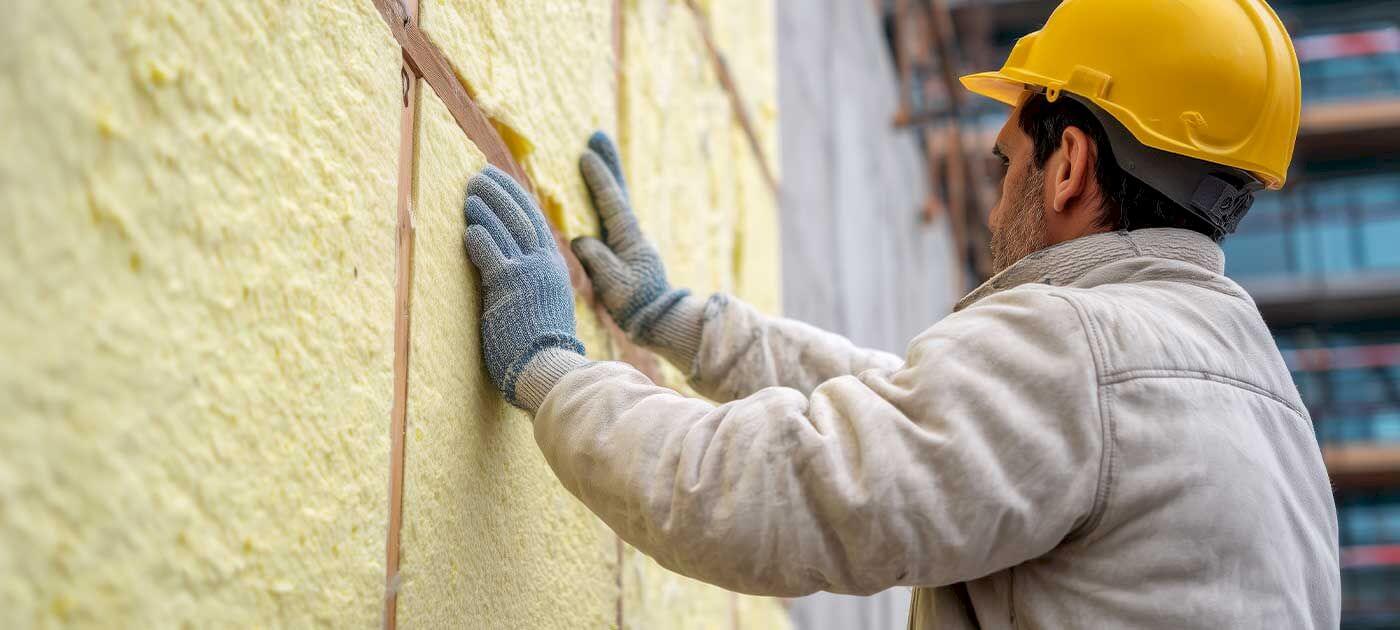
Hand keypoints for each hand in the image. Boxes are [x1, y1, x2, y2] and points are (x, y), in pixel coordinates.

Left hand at [463, 165, 584, 409]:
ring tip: (469, 192)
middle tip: (480, 175)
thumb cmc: (541, 348)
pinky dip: (479, 236)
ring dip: (485, 206)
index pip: (535, 222)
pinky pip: (491, 250)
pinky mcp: (510, 283)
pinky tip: (468, 227)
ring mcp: (529, 271)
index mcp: (554, 268)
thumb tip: (510, 274)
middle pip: (521, 215)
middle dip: (501, 191)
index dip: (518, 199)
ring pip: (505, 227)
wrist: (550, 368)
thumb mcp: (544, 306)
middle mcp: (545, 264)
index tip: (502, 183)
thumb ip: (532, 284)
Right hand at [571, 132, 690, 341]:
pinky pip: (611, 214)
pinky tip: (595, 194)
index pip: (611, 201)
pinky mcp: (625, 248)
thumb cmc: (635, 303)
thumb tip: (580, 240)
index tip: (585, 154)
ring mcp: (629, 238)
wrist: (657, 319)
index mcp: (629, 237)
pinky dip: (604, 196)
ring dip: (607, 175)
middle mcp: (631, 231)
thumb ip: (597, 258)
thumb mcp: (613, 283)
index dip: (598, 178)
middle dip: (608, 162)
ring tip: (596, 153)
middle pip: (618, 189)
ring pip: (616, 199)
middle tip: (597, 135)